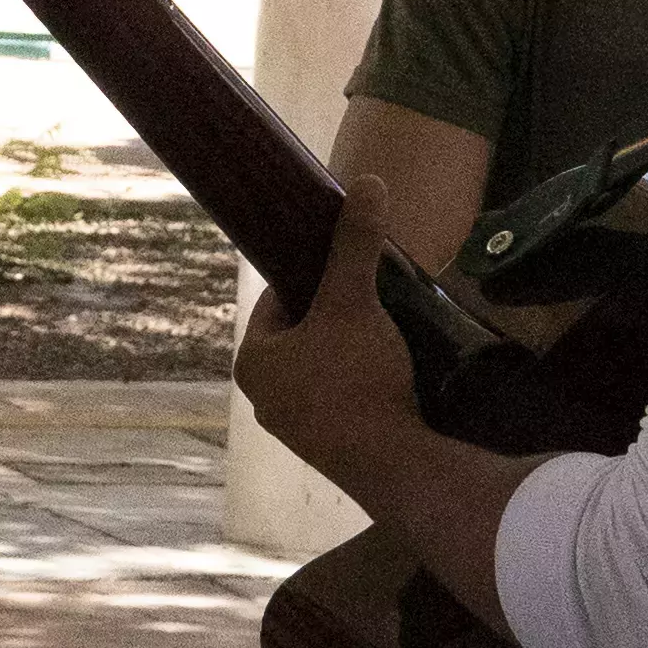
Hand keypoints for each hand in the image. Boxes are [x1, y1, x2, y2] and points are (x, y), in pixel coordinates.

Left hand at [233, 179, 427, 503]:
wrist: (396, 465)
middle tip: (371, 301)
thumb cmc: (359, 378)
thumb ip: (356, 244)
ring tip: (384, 337)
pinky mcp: (328, 452)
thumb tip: (367, 182)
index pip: (277, 302)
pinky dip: (359, 388)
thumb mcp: (356, 301)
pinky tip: (389, 378)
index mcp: (252, 362)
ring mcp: (294, 431)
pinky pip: (339, 403)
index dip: (313, 278)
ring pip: (320, 372)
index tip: (346, 270)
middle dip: (334, 318)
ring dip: (348, 353)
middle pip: (301, 337)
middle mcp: (262, 400)